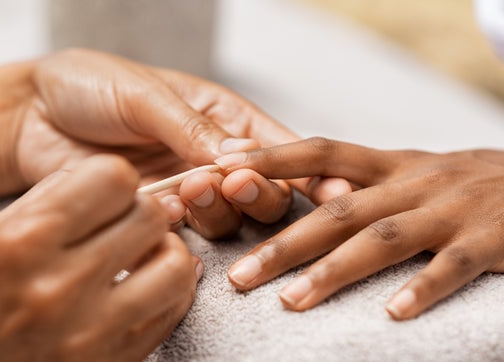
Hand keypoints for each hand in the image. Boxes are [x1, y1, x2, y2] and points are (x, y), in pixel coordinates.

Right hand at [0, 155, 201, 360]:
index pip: (115, 178)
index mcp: (26, 241)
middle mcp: (61, 285)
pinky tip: (155, 285)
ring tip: (150, 255)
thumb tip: (117, 180)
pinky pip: (173, 312)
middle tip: (131, 224)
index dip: (119, 180)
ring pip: (176, 265)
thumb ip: (56, 198)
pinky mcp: (114, 360)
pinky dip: (173, 291)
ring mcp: (90, 330)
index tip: (112, 195)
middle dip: (144, 212)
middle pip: (151, 216)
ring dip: (168, 252)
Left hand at [216, 137, 503, 319]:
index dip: (270, 159)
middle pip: (335, 211)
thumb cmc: (464, 183)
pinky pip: (452, 267)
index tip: (220, 170)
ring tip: (291, 301)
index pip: (320, 153)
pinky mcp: (491, 240)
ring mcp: (450, 210)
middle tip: (239, 276)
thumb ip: (362, 182)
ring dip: (333, 272)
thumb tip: (302, 193)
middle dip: (284, 243)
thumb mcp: (411, 172)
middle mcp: (413, 182)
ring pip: (381, 240)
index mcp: (390, 165)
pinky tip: (391, 314)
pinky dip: (422, 290)